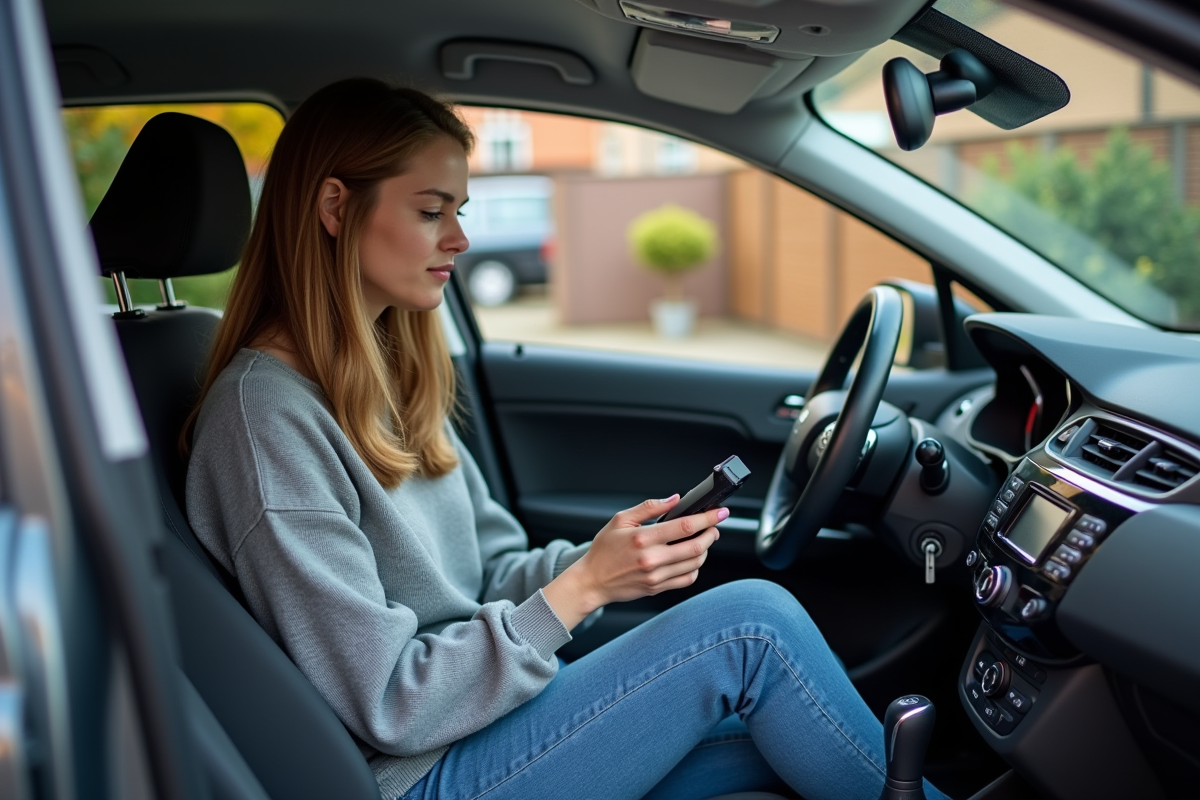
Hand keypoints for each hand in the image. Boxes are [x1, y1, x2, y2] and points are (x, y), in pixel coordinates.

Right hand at [542, 496, 725, 629]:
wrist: (592, 581)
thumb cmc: (604, 550)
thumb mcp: (621, 520)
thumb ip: (649, 507)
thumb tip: (674, 499)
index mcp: (643, 538)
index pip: (685, 526)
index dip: (707, 518)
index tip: (719, 513)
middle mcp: (652, 559)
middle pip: (696, 547)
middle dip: (712, 534)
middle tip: (714, 527)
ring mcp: (656, 576)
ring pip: (695, 563)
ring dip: (705, 550)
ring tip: (703, 540)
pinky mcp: (657, 588)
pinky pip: (687, 579)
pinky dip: (695, 568)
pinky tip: (691, 558)